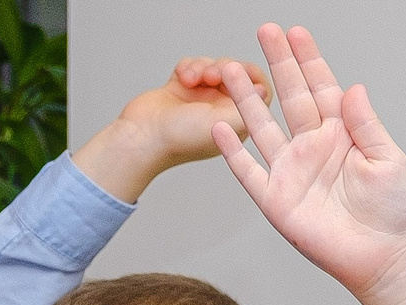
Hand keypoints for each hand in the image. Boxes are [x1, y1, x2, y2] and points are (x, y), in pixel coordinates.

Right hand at [73, 57, 268, 202]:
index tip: (241, 70)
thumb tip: (263, 91)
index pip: (258, 92)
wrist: (142, 135)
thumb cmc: (182, 138)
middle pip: (236, 74)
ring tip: (192, 79)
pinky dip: (188, 67)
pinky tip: (181, 78)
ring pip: (213, 66)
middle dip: (224, 68)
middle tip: (212, 75)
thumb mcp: (226, 122)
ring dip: (203, 66)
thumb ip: (249, 107)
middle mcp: (221, 110)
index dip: (251, 76)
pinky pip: (193, 65)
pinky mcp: (181, 89)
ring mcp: (201, 99)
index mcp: (237, 122)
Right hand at [212, 24, 405, 298]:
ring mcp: (292, 172)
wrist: (383, 259)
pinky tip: (218, 125)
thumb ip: (367, 124)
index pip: (321, 88)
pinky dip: (232, 151)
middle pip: (289, 97)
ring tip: (230, 68)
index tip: (296, 32)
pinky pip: (248, 171)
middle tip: (265, 30)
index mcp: (341, 134)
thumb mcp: (388, 160)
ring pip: (262, 126)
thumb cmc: (393, 213)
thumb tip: (354, 87)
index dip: (308, 60)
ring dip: (245, 99)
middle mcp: (313, 147)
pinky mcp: (277, 200)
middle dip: (277, 63)